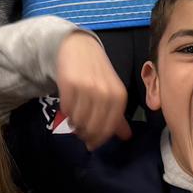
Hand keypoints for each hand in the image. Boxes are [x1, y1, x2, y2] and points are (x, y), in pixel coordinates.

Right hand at [54, 30, 129, 147]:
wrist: (80, 48)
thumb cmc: (98, 73)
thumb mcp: (112, 92)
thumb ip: (118, 116)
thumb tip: (126, 137)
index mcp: (119, 96)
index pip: (109, 128)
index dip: (99, 140)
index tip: (91, 144)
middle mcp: (105, 93)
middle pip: (93, 127)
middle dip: (85, 135)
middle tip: (80, 133)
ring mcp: (87, 88)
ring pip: (78, 120)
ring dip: (75, 124)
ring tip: (74, 120)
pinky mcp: (69, 83)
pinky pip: (66, 108)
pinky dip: (66, 113)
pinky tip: (68, 108)